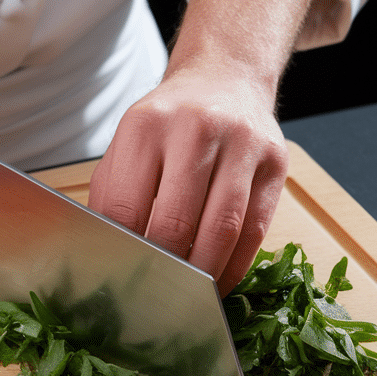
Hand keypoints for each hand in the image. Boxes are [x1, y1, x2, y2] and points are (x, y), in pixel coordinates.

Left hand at [88, 0, 316, 294]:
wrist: (225, 77)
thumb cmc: (168, 123)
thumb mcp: (130, 143)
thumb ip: (112, 194)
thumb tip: (102, 256)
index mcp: (146, 125)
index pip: (126, 205)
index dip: (122, 251)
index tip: (118, 280)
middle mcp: (195, 128)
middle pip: (175, 221)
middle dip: (163, 268)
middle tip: (153, 298)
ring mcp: (241, 143)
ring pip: (221, 228)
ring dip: (203, 272)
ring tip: (188, 298)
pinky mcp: (274, 162)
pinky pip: (255, 229)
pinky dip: (236, 265)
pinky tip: (220, 282)